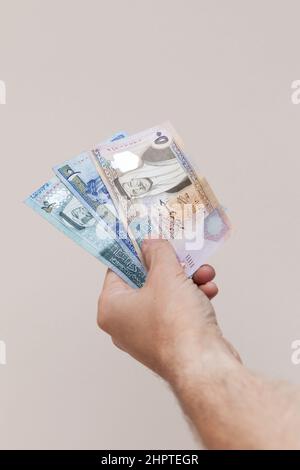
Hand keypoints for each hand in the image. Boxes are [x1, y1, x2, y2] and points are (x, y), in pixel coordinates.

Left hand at [98, 239, 237, 381]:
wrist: (204, 365)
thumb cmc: (176, 325)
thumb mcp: (166, 274)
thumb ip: (157, 252)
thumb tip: (151, 243)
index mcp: (112, 307)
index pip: (117, 268)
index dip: (135, 250)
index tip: (147, 237)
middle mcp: (125, 323)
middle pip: (145, 281)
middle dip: (171, 267)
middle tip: (181, 255)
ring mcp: (147, 335)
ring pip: (166, 295)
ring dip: (187, 280)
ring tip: (204, 273)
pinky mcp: (170, 341)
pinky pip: (177, 311)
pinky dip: (193, 299)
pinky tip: (209, 292)